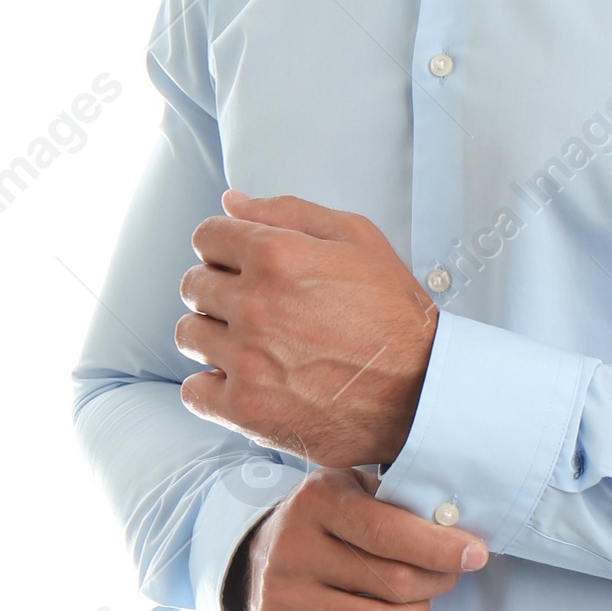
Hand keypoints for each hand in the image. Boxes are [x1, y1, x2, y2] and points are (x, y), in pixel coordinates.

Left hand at [176, 192, 438, 468]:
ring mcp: (247, 359)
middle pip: (193, 285)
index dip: (224, 247)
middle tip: (254, 308)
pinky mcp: (247, 408)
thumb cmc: (396, 315)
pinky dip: (212, 387)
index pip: (207, 236)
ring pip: (189, 336)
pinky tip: (243, 381)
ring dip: (213, 336)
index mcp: (278, 254)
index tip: (240, 265)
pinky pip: (194, 390)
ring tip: (251, 345)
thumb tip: (232, 202)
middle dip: (218, 290)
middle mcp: (255, 304)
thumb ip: (289, 212)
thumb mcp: (358, 239)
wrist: (423, 392)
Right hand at [237, 469, 485, 610]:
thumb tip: (456, 527)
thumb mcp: (356, 491)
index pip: (390, 532)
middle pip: (392, 583)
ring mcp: (278, 601)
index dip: (441, 548)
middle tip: (445, 578)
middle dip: (435, 584)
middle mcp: (290, 550)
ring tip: (415, 606)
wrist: (260, 560)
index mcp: (316, 502)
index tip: (475, 555)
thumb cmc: (329, 525)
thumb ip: (400, 502)